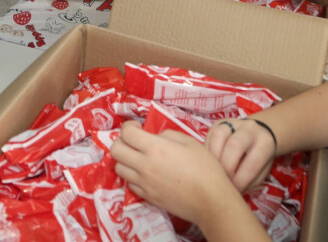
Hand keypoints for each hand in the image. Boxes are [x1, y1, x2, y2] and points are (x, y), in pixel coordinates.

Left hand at [111, 121, 239, 223]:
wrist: (212, 201)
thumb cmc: (205, 168)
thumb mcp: (189, 142)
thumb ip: (167, 135)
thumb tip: (154, 137)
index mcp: (155, 148)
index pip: (126, 133)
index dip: (129, 126)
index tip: (137, 127)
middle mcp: (144, 166)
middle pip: (115, 150)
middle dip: (121, 141)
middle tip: (134, 141)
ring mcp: (144, 183)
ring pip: (119, 168)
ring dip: (125, 159)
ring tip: (138, 158)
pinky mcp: (147, 197)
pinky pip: (130, 184)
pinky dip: (133, 176)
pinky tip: (146, 174)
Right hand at [205, 118, 276, 192]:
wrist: (258, 133)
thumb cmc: (260, 158)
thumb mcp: (261, 170)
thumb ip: (249, 180)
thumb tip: (230, 191)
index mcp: (266, 143)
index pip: (252, 163)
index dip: (241, 180)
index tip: (235, 191)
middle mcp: (250, 129)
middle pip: (235, 145)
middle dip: (226, 167)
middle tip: (223, 181)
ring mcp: (233, 123)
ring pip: (219, 135)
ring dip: (213, 157)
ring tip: (213, 171)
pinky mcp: (219, 122)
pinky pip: (209, 135)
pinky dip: (207, 151)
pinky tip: (209, 162)